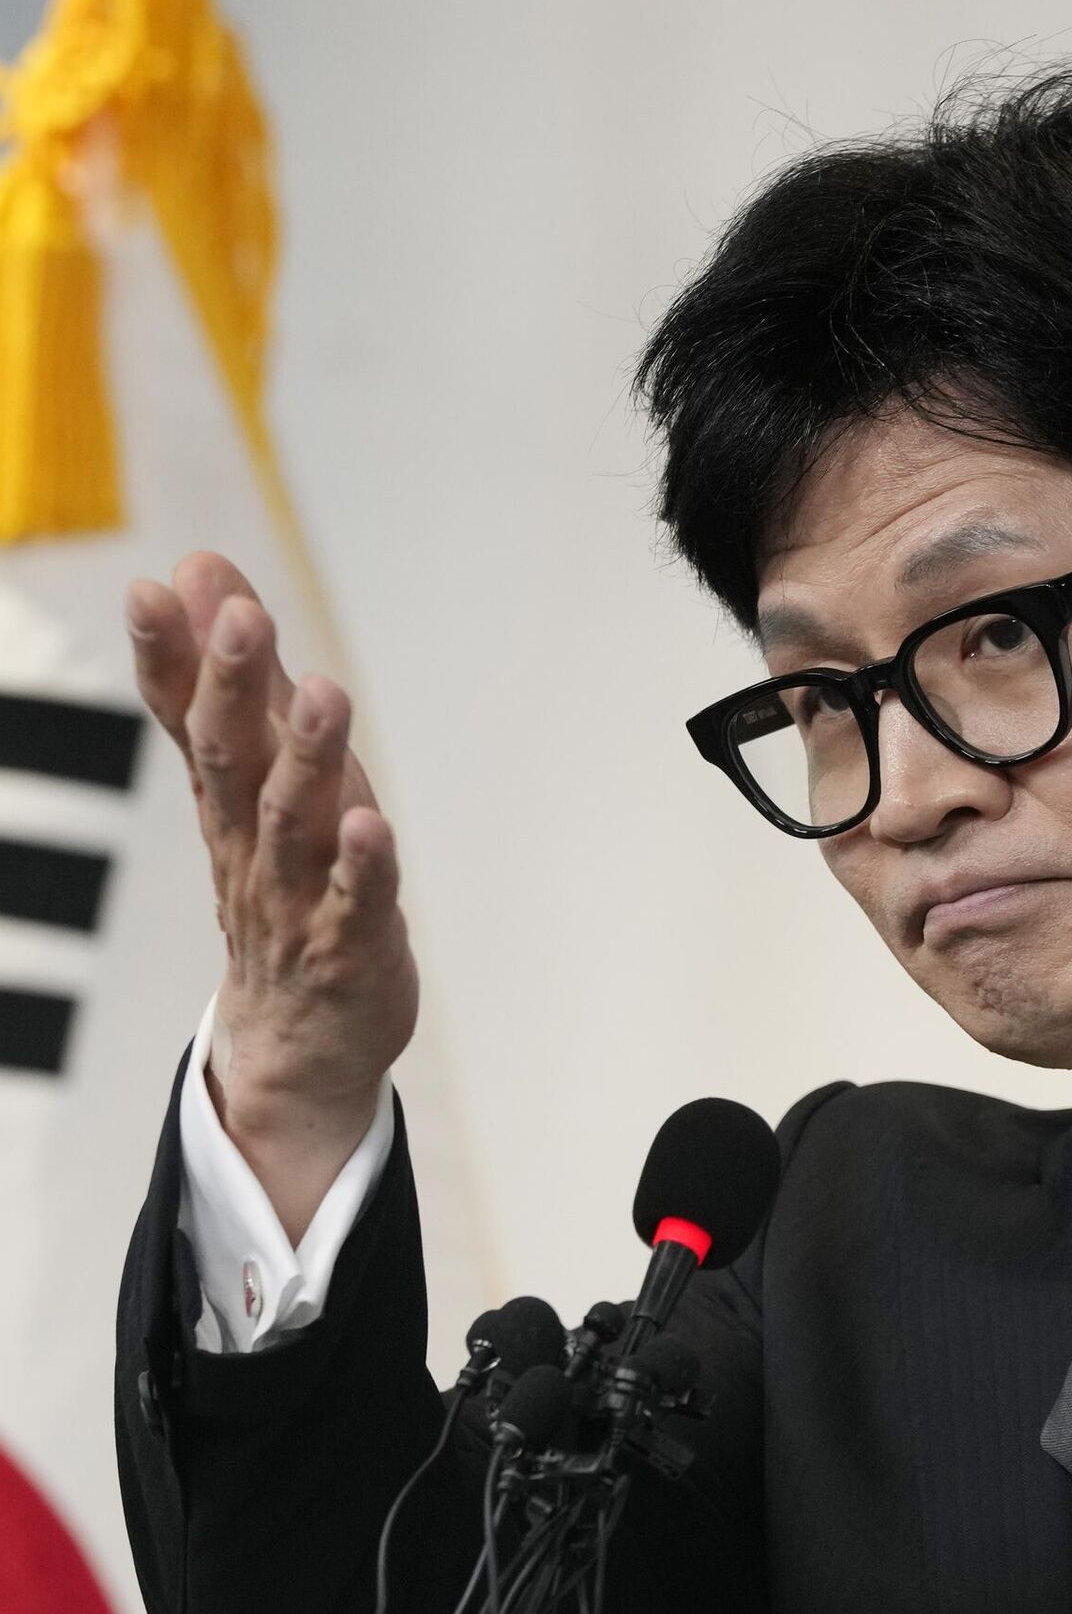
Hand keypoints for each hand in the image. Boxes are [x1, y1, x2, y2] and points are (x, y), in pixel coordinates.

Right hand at [127, 553, 417, 1212]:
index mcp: (229, 800)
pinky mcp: (350, 949)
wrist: (297, 1043)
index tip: (155, 587)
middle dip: (235, 688)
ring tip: (324, 696)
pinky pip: (355, 906)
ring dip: (308, 759)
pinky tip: (373, 825)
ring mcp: (299, 899)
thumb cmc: (286, 889)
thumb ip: (230, 682)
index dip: (170, 657)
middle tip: (242, 617)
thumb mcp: (253, 784)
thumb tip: (199, 570)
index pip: (189, 721)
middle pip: (234, 761)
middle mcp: (253, 843)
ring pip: (295, 825)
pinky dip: (363, 867)